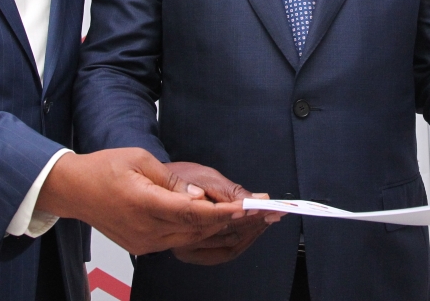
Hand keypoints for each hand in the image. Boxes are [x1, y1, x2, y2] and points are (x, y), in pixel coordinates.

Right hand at [36, 148, 241, 255]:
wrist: (75, 190)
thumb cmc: (104, 168)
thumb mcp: (139, 160)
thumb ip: (171, 180)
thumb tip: (197, 195)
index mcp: (144, 203)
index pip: (191, 211)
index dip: (220, 211)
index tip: (243, 208)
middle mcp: (145, 229)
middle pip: (194, 228)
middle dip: (226, 220)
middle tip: (254, 212)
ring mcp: (143, 242)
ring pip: (188, 238)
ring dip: (214, 227)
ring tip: (241, 216)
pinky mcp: (142, 246)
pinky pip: (176, 241)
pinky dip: (196, 231)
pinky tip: (213, 221)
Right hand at [165, 162, 281, 265]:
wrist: (154, 187)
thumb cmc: (178, 176)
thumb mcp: (204, 176)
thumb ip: (232, 192)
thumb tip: (260, 199)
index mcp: (177, 214)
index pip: (218, 217)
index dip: (246, 213)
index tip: (266, 207)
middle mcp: (178, 238)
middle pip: (225, 235)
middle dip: (254, 222)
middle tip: (275, 211)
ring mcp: (183, 249)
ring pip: (226, 247)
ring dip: (251, 232)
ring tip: (269, 218)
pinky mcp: (189, 253)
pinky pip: (220, 254)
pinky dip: (241, 242)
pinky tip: (253, 230)